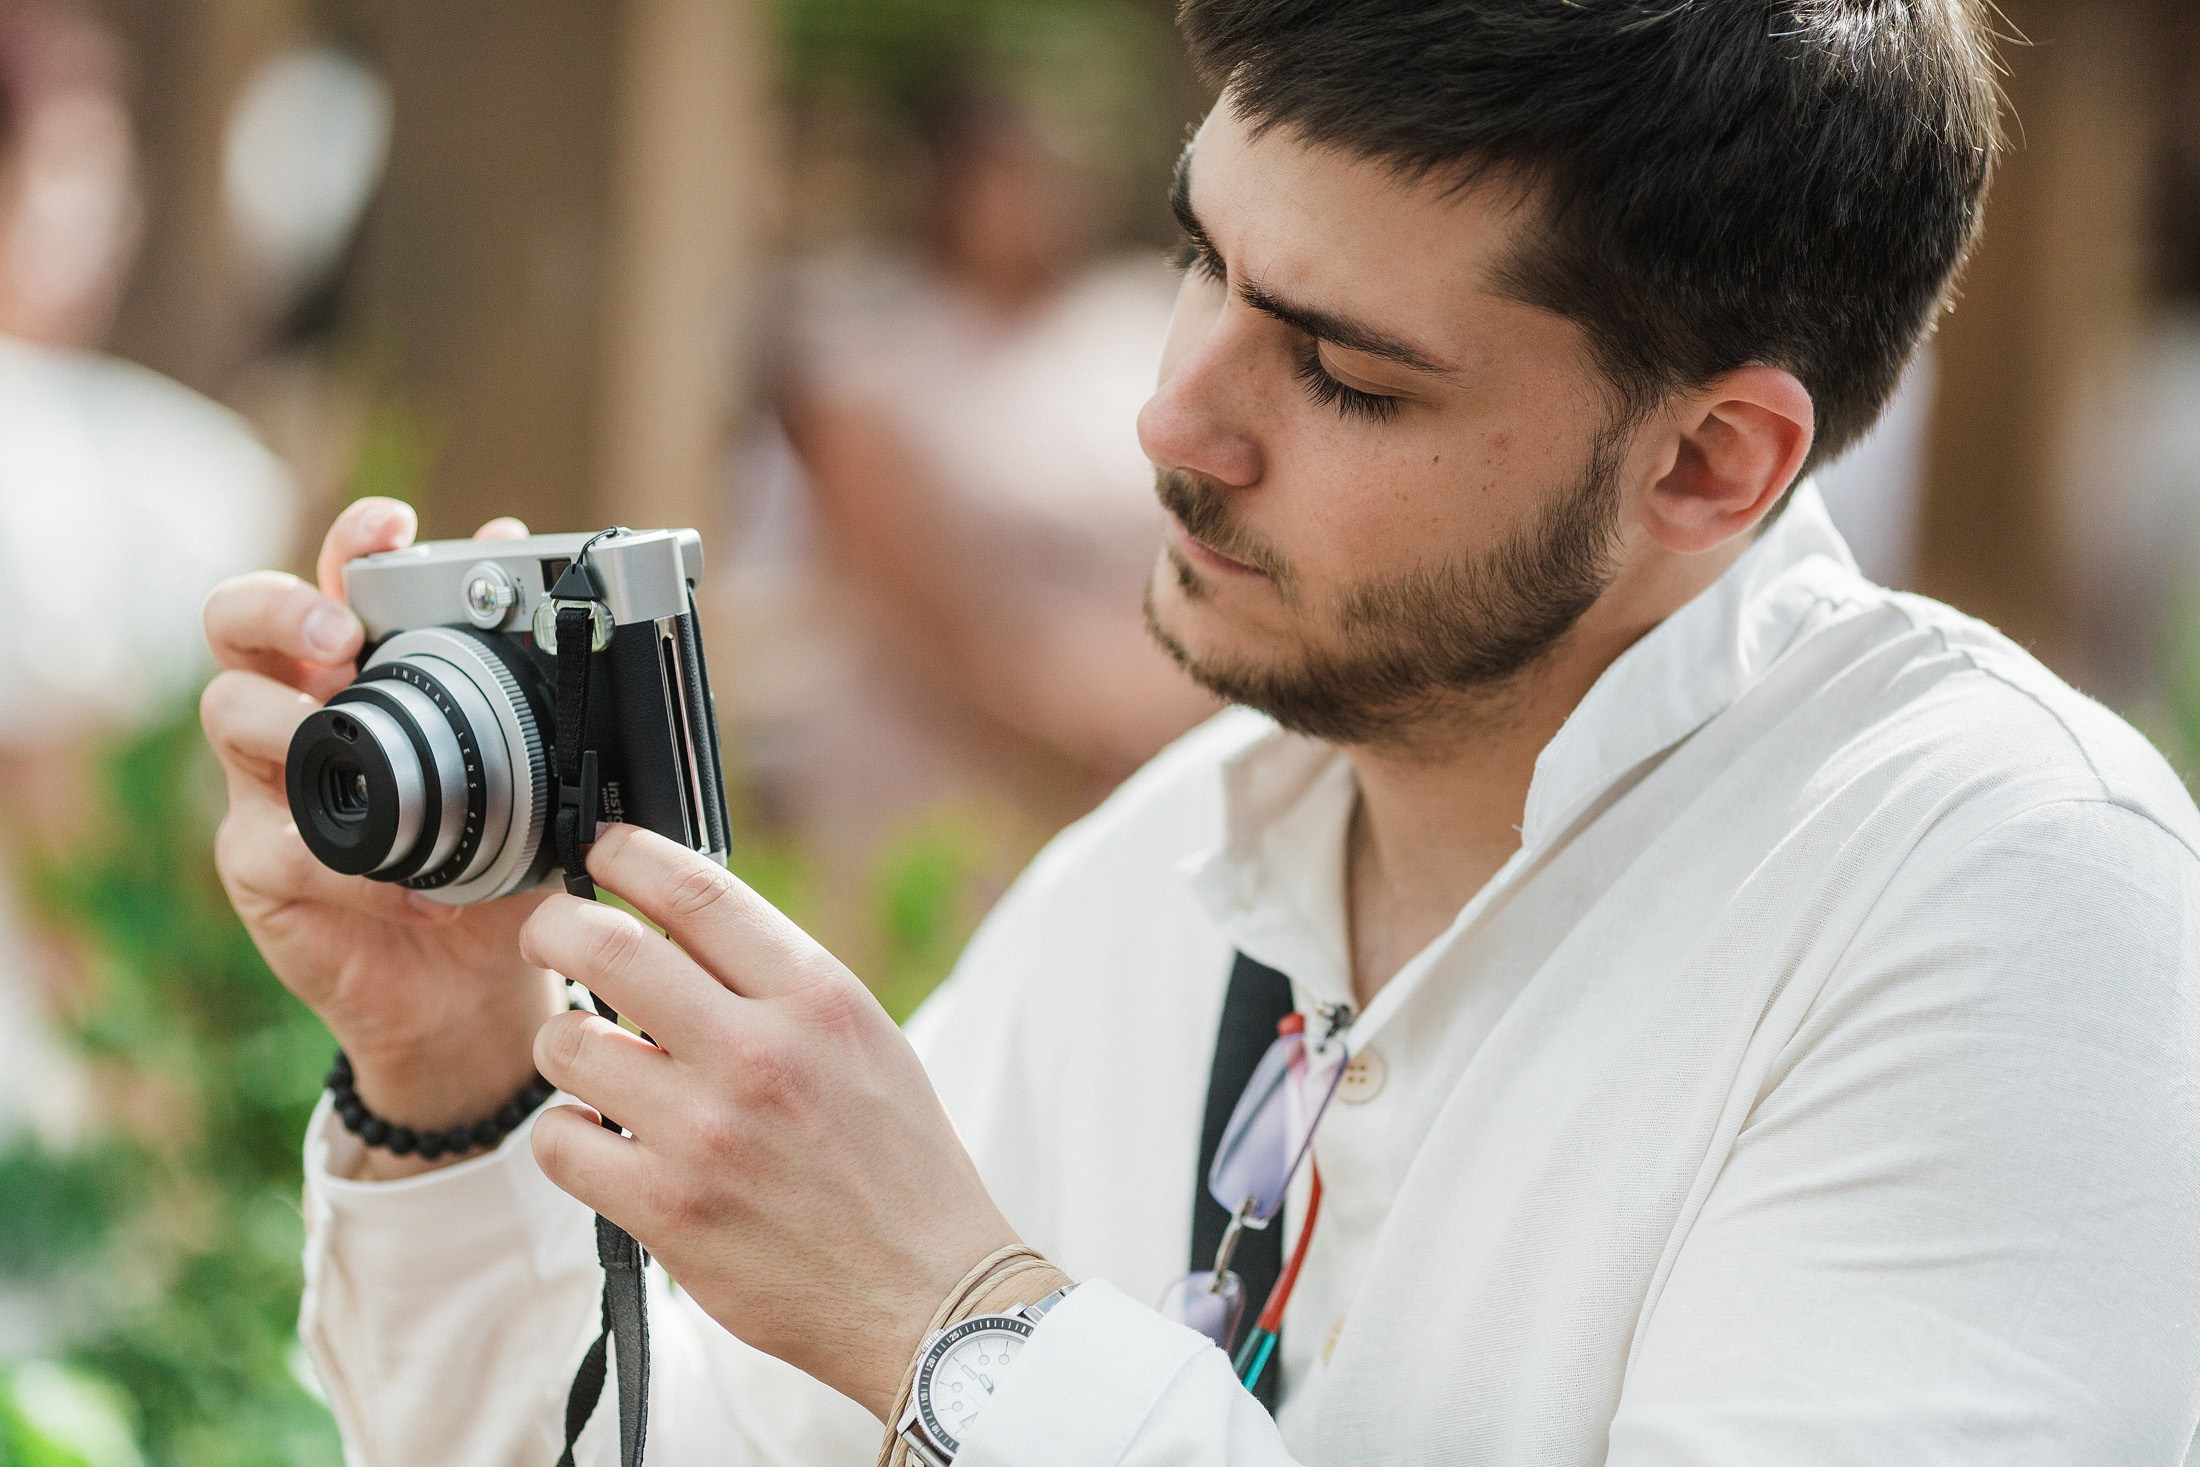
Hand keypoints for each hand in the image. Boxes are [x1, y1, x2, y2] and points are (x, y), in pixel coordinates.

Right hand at [201, 498, 560, 1177]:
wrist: (475, 982)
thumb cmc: (495, 859)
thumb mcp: (525, 774)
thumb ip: (519, 680)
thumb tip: (527, 559)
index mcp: (361, 672)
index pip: (330, 579)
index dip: (348, 542)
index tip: (392, 524)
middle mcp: (298, 710)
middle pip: (235, 622)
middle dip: (281, 610)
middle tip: (341, 637)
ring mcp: (265, 788)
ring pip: (231, 717)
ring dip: (294, 728)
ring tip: (367, 760)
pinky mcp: (259, 870)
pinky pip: (280, 846)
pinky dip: (349, 863)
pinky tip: (415, 884)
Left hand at [521, 825, 1029, 1418]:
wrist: (929, 1290)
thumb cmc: (898, 1161)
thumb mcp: (864, 1039)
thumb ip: (778, 982)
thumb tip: (679, 926)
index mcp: (817, 996)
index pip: (697, 888)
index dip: (627, 853)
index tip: (601, 852)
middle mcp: (761, 1052)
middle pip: (608, 945)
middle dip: (554, 926)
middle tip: (547, 935)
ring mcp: (709, 1133)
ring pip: (567, 1044)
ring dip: (561, 1043)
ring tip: (586, 1058)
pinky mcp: (669, 1210)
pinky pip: (561, 1142)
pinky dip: (566, 1135)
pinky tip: (598, 1140)